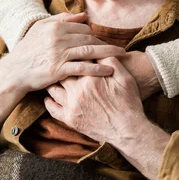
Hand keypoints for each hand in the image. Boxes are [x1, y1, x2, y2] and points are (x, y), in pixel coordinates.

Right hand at [0, 13, 124, 129]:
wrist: (14, 71)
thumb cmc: (28, 49)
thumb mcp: (41, 28)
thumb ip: (61, 19)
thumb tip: (84, 15)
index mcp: (55, 26)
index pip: (82, 28)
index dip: (94, 34)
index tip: (103, 40)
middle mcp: (58, 38)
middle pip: (88, 38)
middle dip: (105, 43)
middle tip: (118, 48)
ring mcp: (59, 54)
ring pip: (89, 50)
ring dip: (107, 53)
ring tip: (121, 55)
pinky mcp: (58, 70)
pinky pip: (82, 68)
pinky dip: (97, 68)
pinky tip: (108, 70)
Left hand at [45, 56, 170, 179]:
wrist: (128, 130)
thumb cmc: (128, 102)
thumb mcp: (124, 77)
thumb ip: (110, 61)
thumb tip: (98, 49)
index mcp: (91, 78)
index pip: (77, 59)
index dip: (76, 53)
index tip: (73, 51)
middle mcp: (78, 91)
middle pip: (62, 72)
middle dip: (61, 66)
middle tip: (56, 61)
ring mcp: (72, 106)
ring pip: (54, 89)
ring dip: (53, 81)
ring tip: (52, 76)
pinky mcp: (71, 120)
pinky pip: (53, 109)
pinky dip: (49, 102)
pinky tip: (49, 97)